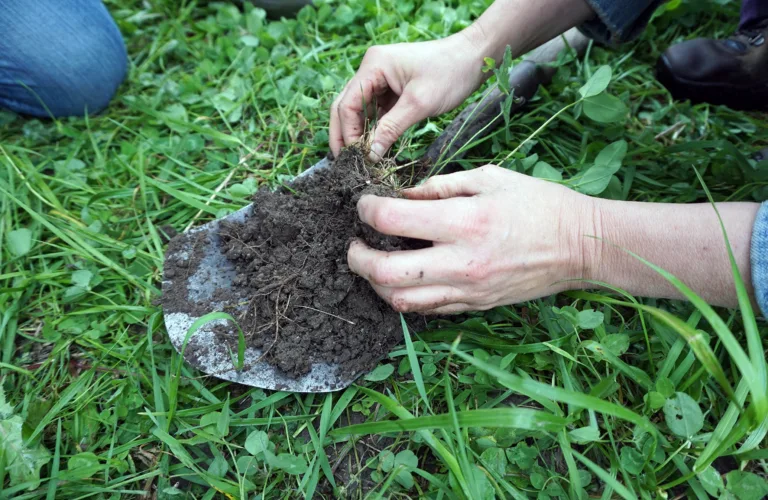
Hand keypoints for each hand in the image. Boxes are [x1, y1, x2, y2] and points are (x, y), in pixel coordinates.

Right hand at [330, 32, 485, 159]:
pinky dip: (373, 128)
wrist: (474, 58)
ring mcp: (380, 78)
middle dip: (345, 134)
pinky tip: (374, 146)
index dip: (347, 133)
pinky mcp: (392, 87)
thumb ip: (391, 129)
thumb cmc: (450, 73)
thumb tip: (369, 155)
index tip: (353, 158)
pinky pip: (375, 110)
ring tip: (359, 159)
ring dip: (359, 133)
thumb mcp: (418, 104)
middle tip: (345, 163)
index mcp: (373, 65)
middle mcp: (371, 69)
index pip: (347, 104)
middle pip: (346, 106)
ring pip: (359, 110)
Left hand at [347, 165, 596, 313]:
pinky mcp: (474, 306)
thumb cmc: (539, 204)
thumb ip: (440, 186)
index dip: (367, 209)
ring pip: (400, 301)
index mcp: (464, 222)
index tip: (365, 203)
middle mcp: (460, 262)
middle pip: (386, 272)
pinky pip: (426, 310)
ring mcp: (467, 290)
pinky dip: (405, 296)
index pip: (392, 219)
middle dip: (357, 258)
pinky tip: (404, 278)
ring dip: (376, 284)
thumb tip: (402, 195)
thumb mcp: (489, 178)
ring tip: (373, 263)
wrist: (580, 246)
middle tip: (354, 243)